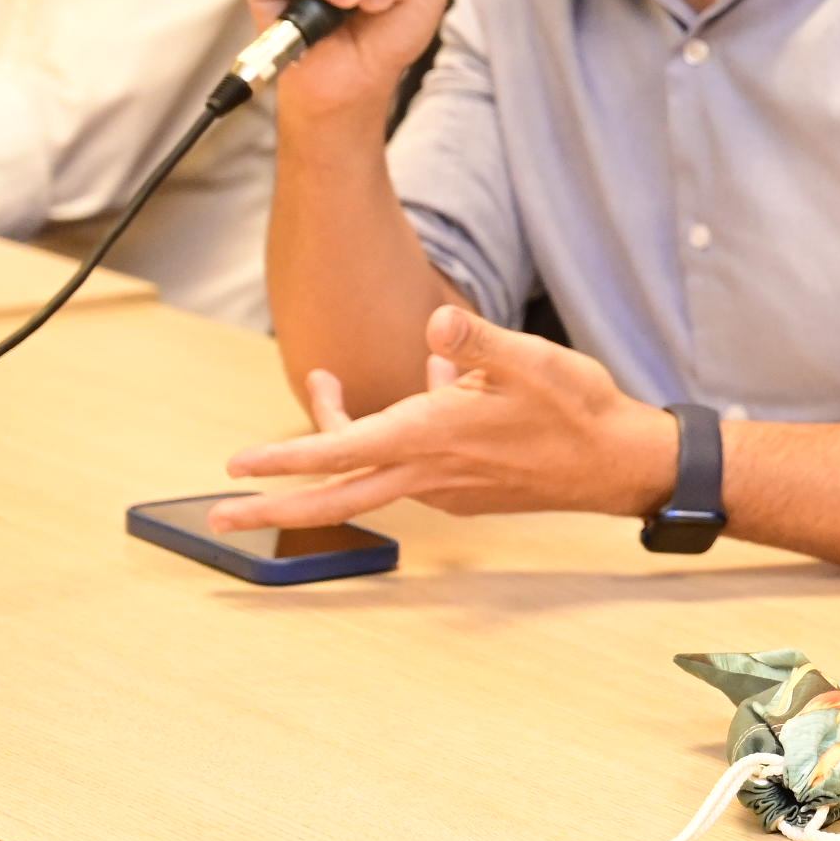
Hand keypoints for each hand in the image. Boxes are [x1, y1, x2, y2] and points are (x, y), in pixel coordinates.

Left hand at [209, 307, 677, 529]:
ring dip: (335, 445)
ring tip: (323, 386)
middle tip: (218, 515)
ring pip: (370, 471)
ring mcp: (446, 484)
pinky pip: (411, 461)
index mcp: (434, 435)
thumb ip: (477, 341)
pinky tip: (435, 385)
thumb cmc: (579, 409)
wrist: (621, 464)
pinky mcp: (464, 487)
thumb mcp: (533, 360)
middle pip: (335, 495)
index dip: (285, 457)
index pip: (342, 450)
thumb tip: (433, 325)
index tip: (236, 467)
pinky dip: (398, 430)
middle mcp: (430, 469)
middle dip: (272, 506)